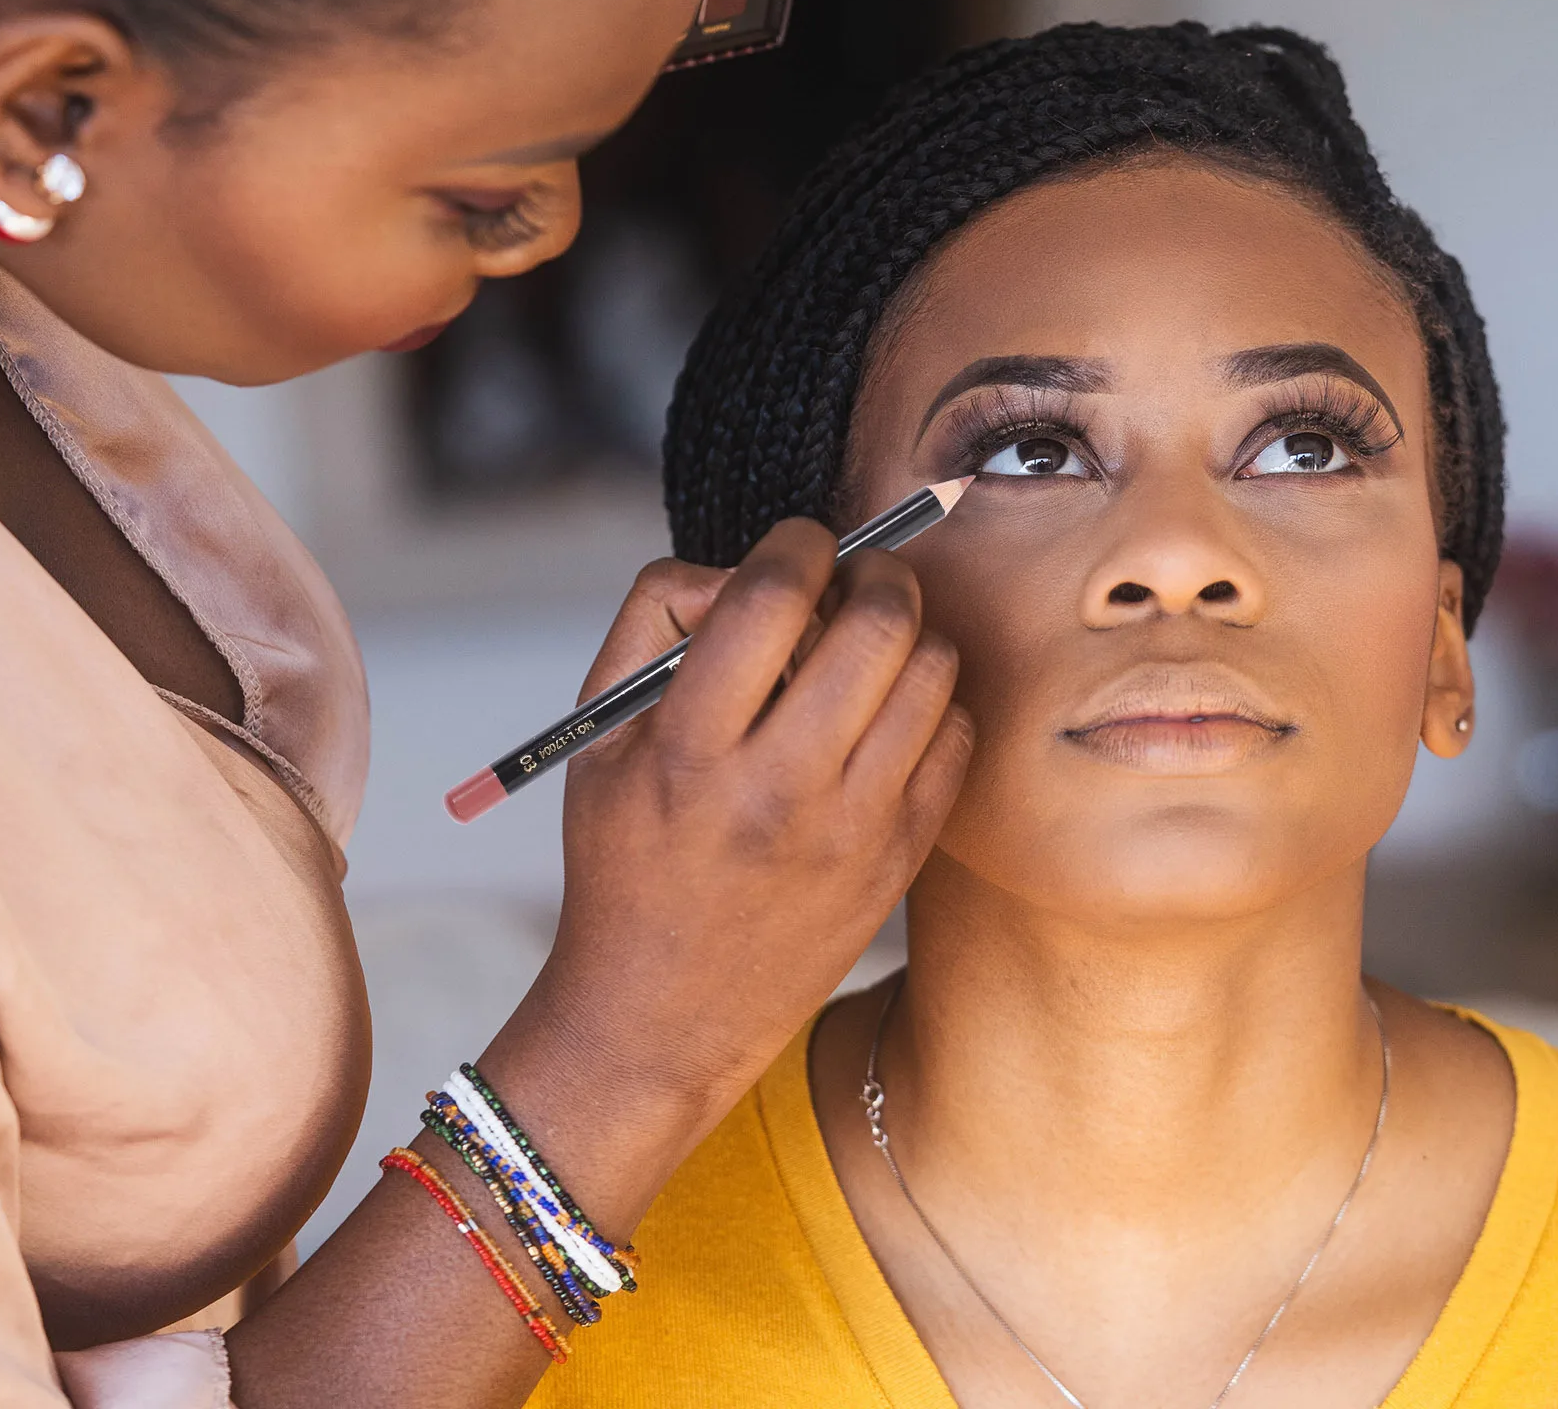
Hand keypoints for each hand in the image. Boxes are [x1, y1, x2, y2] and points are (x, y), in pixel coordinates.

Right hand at [227, 520, 970, 1408]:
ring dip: (910, 634)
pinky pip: (958, 738)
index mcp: (691, 749)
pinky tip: (890, 714)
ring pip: (934, 671)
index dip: (796, 542)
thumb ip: (652, 626)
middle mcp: (781, 787)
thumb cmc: (626, 865)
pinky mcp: (900, 859)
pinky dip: (934, 703)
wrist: (664, 1015)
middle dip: (875, 570)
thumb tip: (738, 570)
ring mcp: (855, 829)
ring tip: (873, 647)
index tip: (798, 546)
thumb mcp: (599, 740)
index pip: (771, 596)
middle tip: (854, 579)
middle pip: (878, 621)